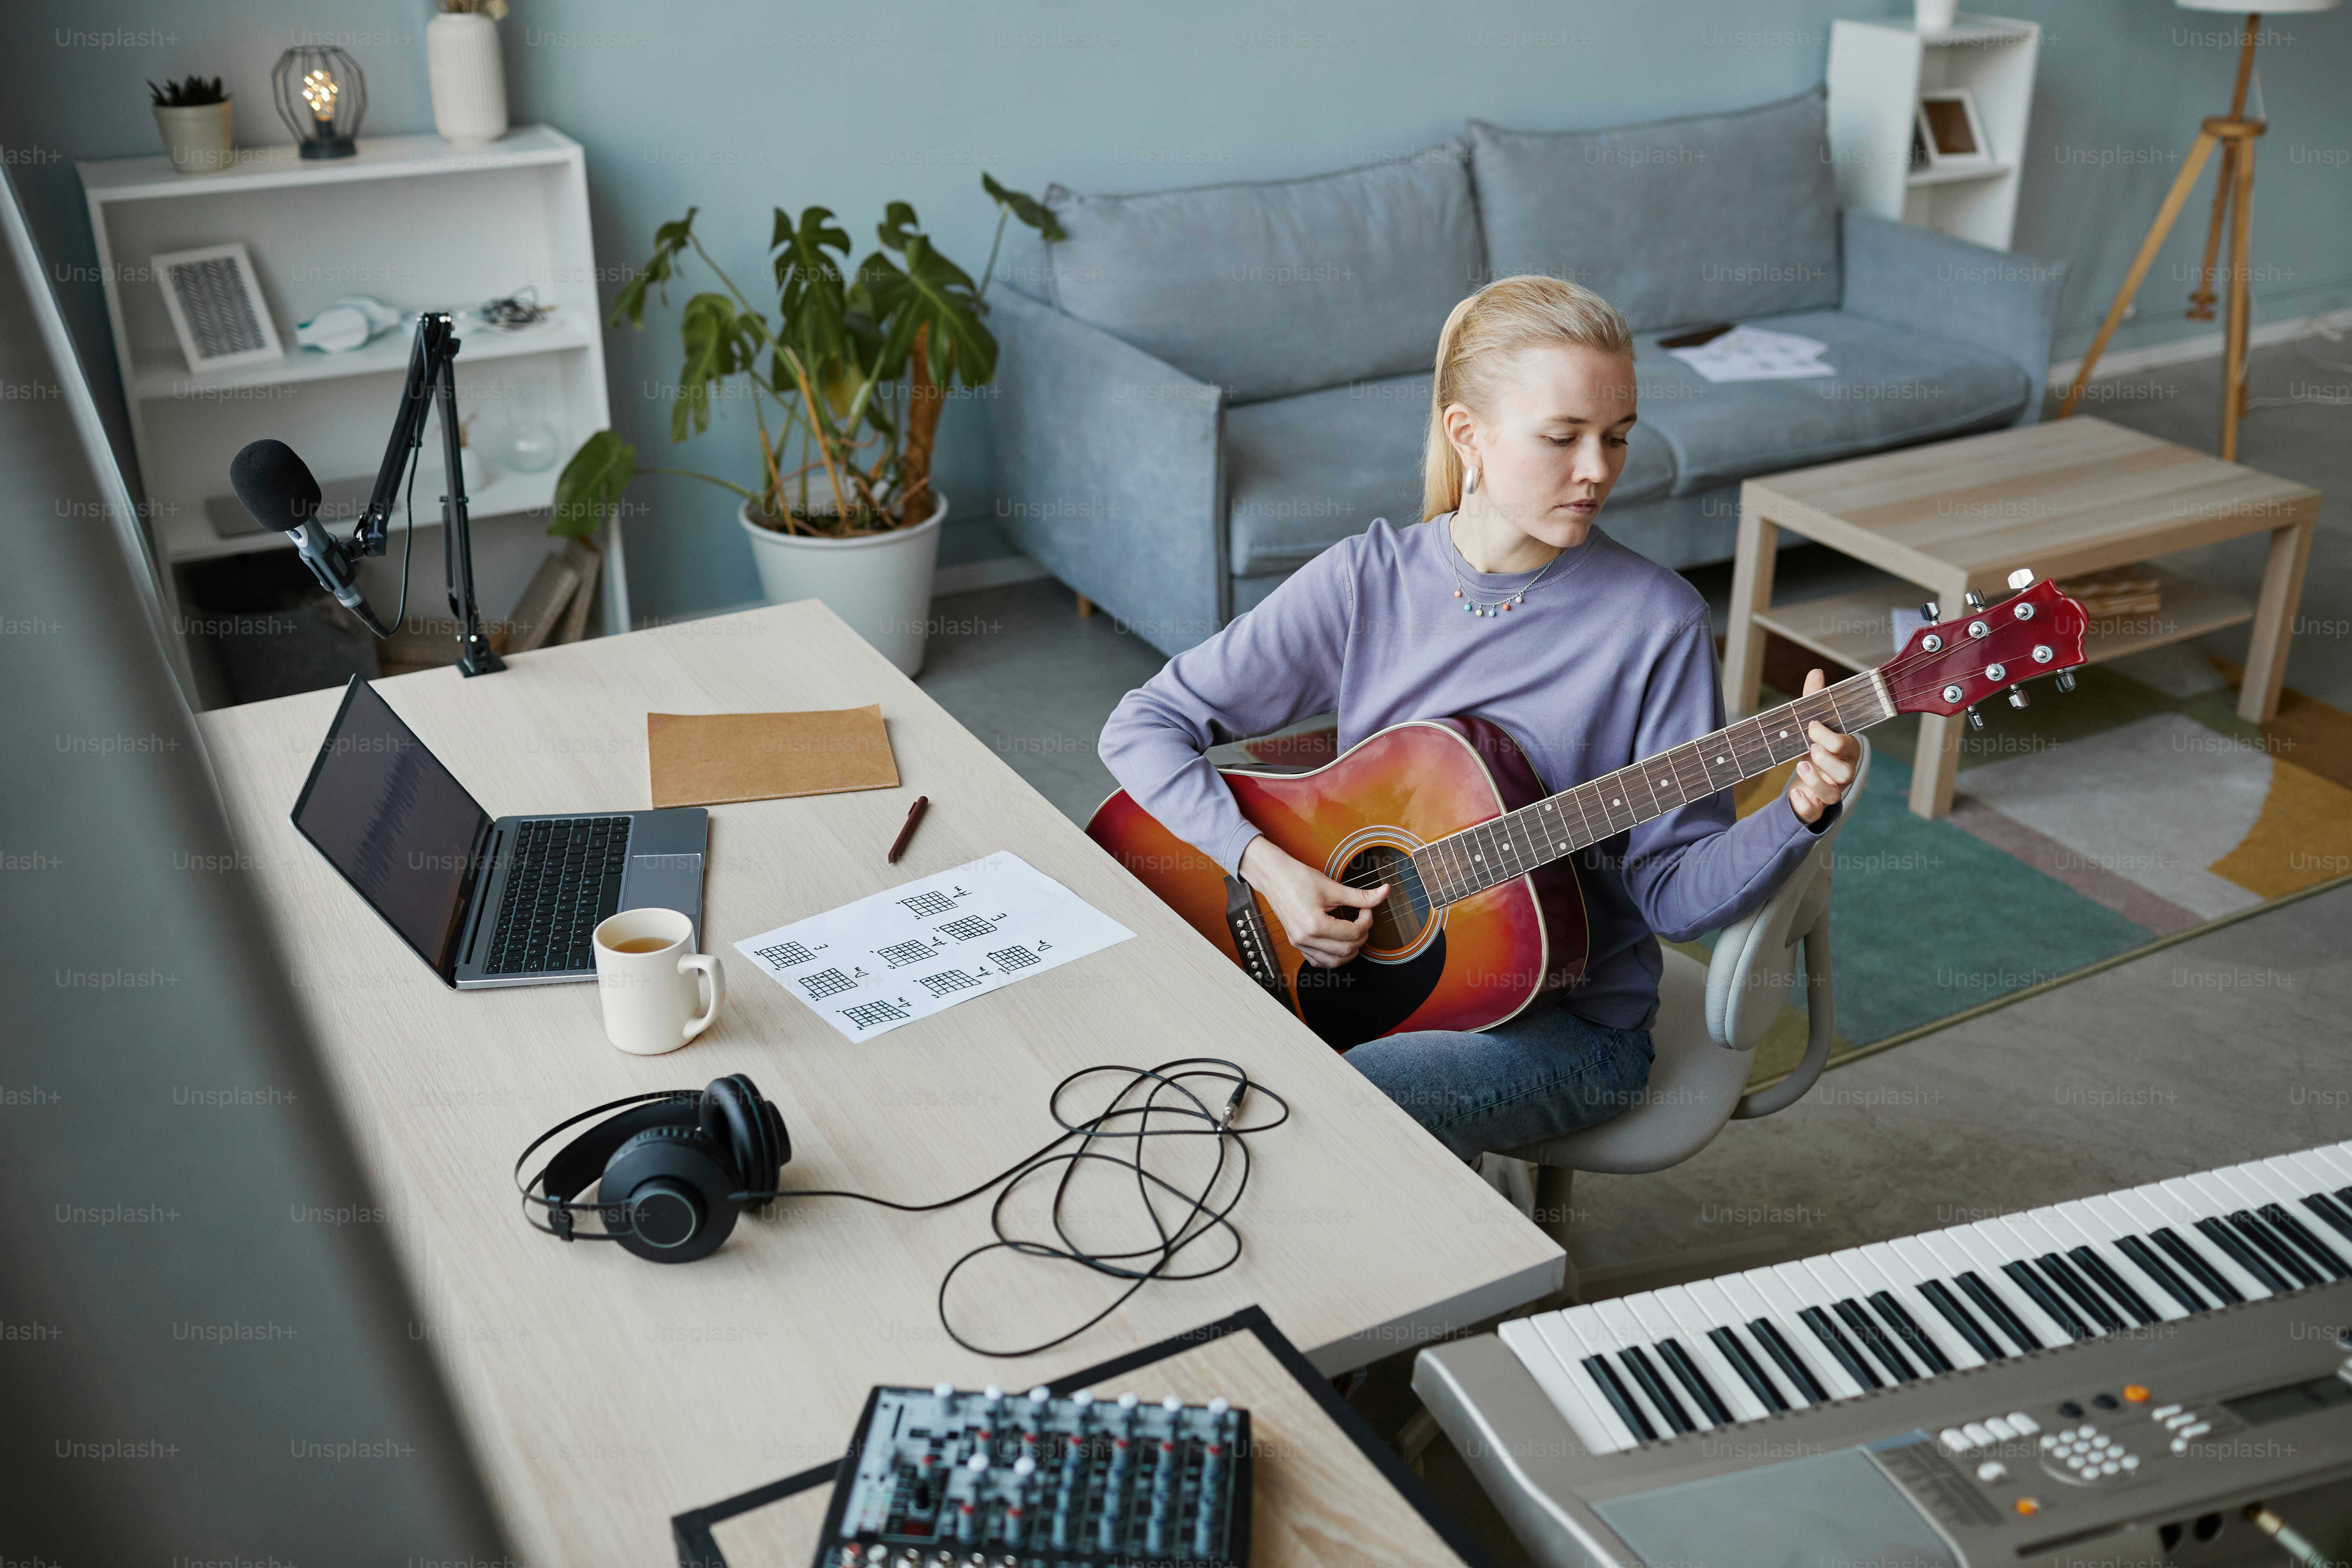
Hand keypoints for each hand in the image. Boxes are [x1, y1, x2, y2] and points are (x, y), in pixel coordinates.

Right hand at [1238, 836, 1387, 968]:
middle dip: (1361, 936)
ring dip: (1349, 950)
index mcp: (1315, 925)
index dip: (1367, 921)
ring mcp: (1299, 943)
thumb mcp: (1333, 887)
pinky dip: (1333, 957)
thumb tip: (1384, 893)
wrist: (1274, 876)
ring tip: (1352, 931)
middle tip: (1361, 918)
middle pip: (1347, 951)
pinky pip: (1319, 961)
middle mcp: (1306, 939)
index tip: (1366, 909)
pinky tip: (1338, 942)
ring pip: (1334, 962)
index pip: (1353, 934)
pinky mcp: (1296, 943)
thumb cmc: (1297, 878)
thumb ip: (1361, 896)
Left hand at [1788, 668, 1861, 824]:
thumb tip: (1816, 672)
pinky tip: (1794, 795)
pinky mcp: (1815, 806)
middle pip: (1845, 772)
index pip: (1848, 745)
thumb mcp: (1811, 726)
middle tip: (1809, 747)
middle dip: (1827, 759)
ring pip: (1833, 794)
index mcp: (1846, 752)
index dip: (1832, 737)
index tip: (1812, 726)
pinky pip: (1815, 812)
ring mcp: (1831, 792)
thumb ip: (1813, 701)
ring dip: (1816, 780)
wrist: (1804, 779)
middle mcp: (1843, 773)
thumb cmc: (1813, 748)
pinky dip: (1805, 804)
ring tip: (1800, 765)